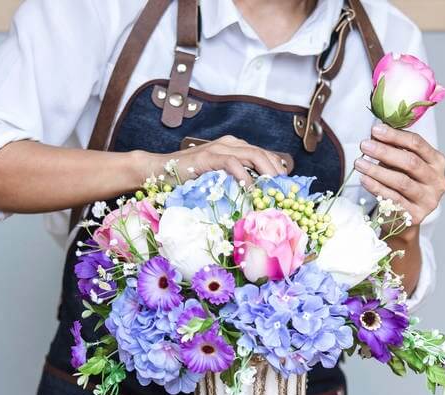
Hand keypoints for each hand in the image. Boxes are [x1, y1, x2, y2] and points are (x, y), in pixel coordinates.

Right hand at [148, 135, 292, 183]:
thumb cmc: (187, 179)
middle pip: (264, 154)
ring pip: (253, 154)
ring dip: (267, 174)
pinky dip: (244, 176)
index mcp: (236, 148)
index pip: (266, 156)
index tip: (287, 190)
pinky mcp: (207, 156)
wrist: (157, 170)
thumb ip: (235, 183)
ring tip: (273, 191)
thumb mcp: (217, 180)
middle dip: (278, 173)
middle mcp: (231, 144)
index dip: (279, 172)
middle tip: (285, 194)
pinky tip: (249, 189)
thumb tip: (256, 201)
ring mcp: (219, 148)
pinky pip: (232, 163)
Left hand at [354, 123, 444, 240]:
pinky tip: (364, 179)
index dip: (395, 135)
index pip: (417, 144)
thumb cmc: (403, 182)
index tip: (375, 130)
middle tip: (364, 145)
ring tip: (359, 163)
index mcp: (438, 162)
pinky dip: (376, 187)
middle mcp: (438, 181)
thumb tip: (375, 133)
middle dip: (384, 152)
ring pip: (401, 181)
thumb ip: (395, 148)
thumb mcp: (402, 163)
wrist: (404, 215)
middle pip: (410, 162)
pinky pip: (393, 198)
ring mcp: (429, 200)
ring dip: (377, 170)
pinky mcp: (416, 215)